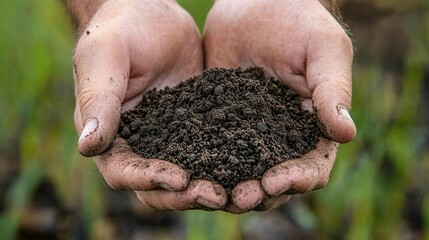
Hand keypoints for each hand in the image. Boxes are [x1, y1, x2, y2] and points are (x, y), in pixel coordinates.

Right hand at [73, 0, 225, 209]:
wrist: (154, 11)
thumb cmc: (121, 27)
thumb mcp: (105, 55)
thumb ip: (98, 99)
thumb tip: (88, 146)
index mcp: (108, 132)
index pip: (122, 170)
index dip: (148, 179)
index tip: (179, 179)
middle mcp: (137, 142)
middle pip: (156, 186)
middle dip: (184, 195)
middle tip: (216, 195)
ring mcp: (167, 138)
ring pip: (185, 177)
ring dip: (207, 188)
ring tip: (238, 191)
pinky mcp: (195, 127)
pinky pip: (209, 153)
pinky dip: (225, 165)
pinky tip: (250, 168)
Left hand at [204, 0, 355, 212]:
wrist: (253, 3)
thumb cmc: (297, 20)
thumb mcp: (323, 49)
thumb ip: (333, 89)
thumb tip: (346, 134)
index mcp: (312, 126)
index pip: (312, 164)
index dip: (298, 178)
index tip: (276, 182)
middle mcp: (281, 137)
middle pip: (276, 180)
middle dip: (261, 193)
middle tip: (240, 198)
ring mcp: (248, 131)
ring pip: (243, 172)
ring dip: (231, 187)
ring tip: (215, 194)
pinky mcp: (219, 121)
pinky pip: (214, 150)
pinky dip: (206, 165)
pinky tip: (192, 171)